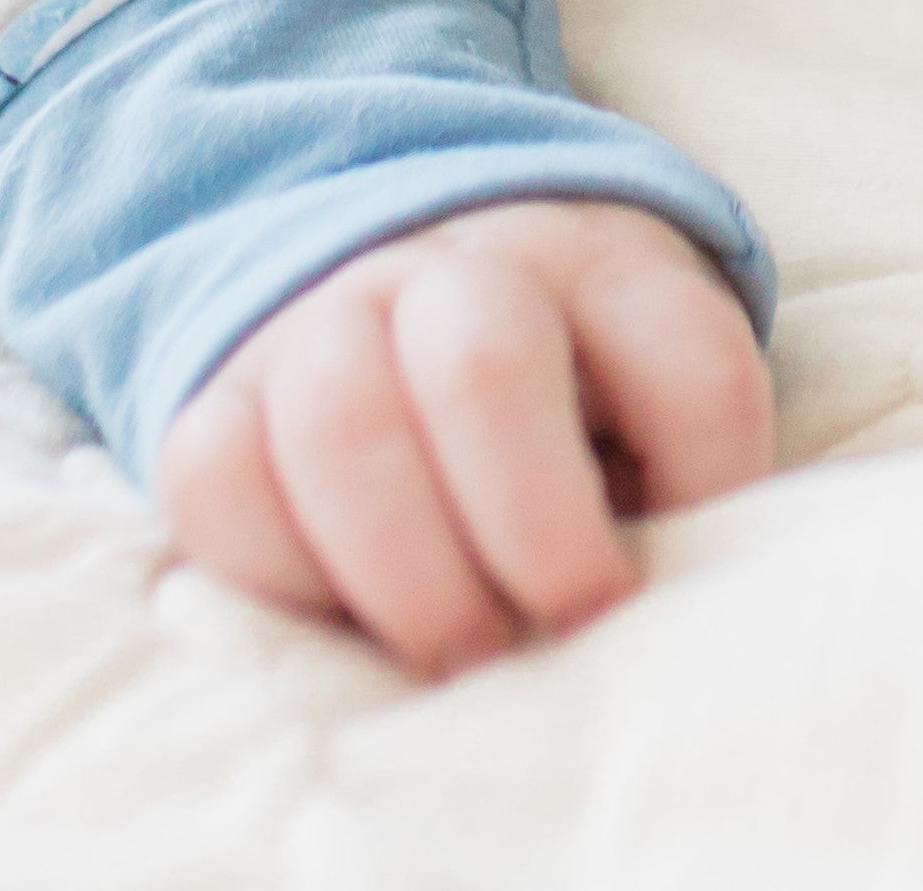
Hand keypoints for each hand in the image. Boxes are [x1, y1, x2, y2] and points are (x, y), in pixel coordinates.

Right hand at [155, 198, 773, 675]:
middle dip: (534, 531)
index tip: (676, 582)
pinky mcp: (218, 389)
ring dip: (410, 575)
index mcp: (600, 262)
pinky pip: (216, 473)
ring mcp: (326, 315)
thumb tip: (673, 607)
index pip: (685, 352)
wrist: (389, 288)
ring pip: (341, 418)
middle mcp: (457, 268)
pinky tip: (340, 617)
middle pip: (488, 366)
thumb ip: (674, 473)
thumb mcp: (644, 398)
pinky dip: (279, 570)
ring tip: (460, 659)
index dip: (706, 480)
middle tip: (561, 629)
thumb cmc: (555, 386)